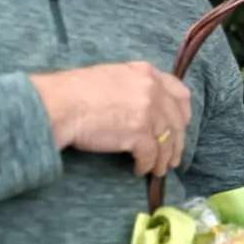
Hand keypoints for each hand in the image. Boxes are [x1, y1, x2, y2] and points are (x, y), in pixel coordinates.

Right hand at [32, 61, 191, 176]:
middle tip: (172, 157)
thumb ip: (135, 85)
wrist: (61, 104)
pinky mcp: (138, 134)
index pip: (180, 94)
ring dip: (164, 158)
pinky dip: (147, 165)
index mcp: (148, 73)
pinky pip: (150, 155)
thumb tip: (145, 105)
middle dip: (176, 142)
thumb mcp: (113, 76)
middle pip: (176, 121)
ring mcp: (148, 112)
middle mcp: (153, 90)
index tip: (181, 127)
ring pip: (167, 141)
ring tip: (159, 170)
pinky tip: (140, 170)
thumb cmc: (76, 90)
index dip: (183, 114)